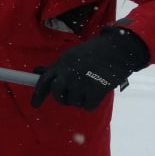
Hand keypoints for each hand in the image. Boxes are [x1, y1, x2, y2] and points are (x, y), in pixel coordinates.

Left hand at [31, 28, 148, 109]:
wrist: (119, 48)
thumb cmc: (98, 50)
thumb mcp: (73, 54)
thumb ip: (58, 66)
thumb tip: (37, 71)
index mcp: (62, 63)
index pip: (44, 81)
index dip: (38, 94)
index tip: (34, 105)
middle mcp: (68, 74)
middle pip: (58, 95)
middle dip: (63, 98)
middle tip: (72, 97)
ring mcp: (81, 83)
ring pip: (74, 102)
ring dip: (81, 99)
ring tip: (91, 87)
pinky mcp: (95, 91)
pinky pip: (88, 106)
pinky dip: (93, 103)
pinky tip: (98, 94)